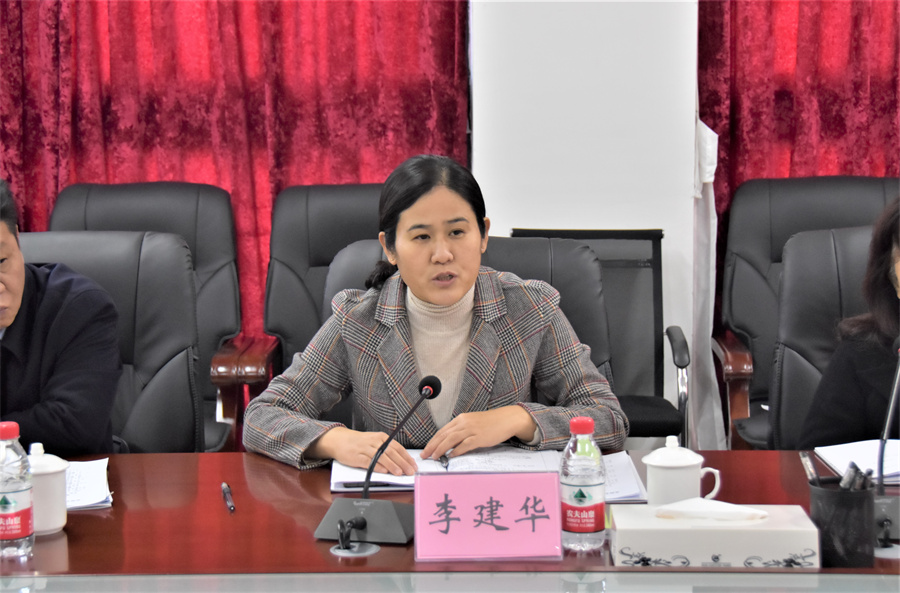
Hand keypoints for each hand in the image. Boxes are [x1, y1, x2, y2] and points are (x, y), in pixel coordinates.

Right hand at [308, 427, 417, 475]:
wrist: (340, 441)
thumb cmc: (359, 443)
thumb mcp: (375, 442)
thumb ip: (387, 450)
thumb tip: (400, 462)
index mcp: (382, 438)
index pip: (398, 448)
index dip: (407, 457)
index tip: (413, 465)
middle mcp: (375, 442)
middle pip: (392, 453)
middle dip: (403, 463)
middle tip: (410, 471)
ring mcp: (366, 449)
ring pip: (382, 457)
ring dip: (392, 465)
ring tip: (399, 473)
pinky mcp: (357, 456)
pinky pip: (369, 462)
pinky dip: (376, 467)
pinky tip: (383, 471)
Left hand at [419, 406, 536, 460]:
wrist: (506, 419)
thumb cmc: (490, 423)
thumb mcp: (472, 423)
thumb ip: (461, 431)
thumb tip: (450, 444)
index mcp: (461, 419)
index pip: (442, 431)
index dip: (433, 441)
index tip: (426, 449)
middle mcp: (464, 423)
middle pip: (444, 435)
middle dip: (432, 446)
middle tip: (425, 455)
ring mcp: (472, 429)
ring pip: (451, 439)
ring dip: (441, 449)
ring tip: (435, 457)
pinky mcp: (480, 437)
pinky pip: (465, 444)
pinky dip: (457, 450)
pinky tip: (451, 456)